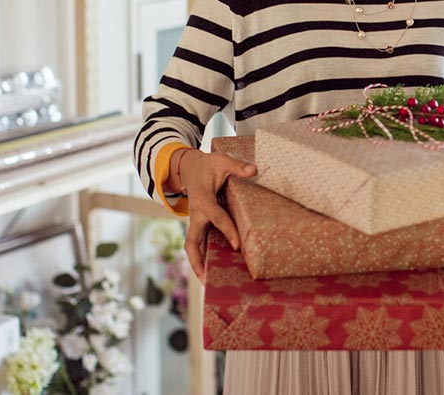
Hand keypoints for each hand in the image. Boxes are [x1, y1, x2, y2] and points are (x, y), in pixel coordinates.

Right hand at [177, 149, 256, 282]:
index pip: (215, 217)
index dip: (226, 230)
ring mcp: (196, 222)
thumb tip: (255, 169)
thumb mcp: (221, 160)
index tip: (237, 245)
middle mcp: (196, 214)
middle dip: (198, 261)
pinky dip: (204, 258)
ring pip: (193, 247)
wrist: (188, 167)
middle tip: (207, 279)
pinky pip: (200, 244)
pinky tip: (215, 270)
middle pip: (192, 242)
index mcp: (202, 200)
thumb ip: (237, 166)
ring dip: (199, 264)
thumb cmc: (207, 165)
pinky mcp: (199, 225)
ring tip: (209, 284)